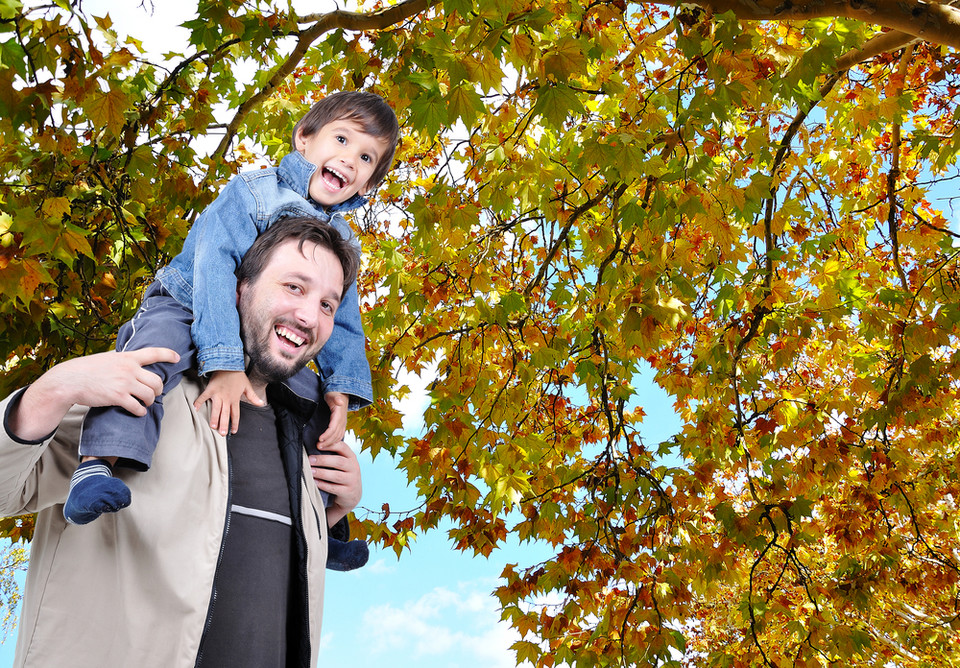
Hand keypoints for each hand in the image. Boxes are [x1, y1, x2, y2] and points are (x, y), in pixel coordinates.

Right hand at [9, 347, 179, 440]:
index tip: (177, 357)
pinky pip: (138, 407)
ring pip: (150, 394)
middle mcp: (129, 369)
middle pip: (157, 380)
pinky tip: (138, 412)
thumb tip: (132, 363)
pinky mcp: (118, 397)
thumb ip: (121, 361)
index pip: (153, 353)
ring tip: (145, 404)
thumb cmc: (85, 370)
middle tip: (154, 394)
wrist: (69, 380)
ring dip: (150, 401)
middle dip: (158, 389)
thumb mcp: (106, 358)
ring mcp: (124, 383)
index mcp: (127, 357)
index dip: (168, 354)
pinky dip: (141, 411)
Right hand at [193, 370, 262, 435]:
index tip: (234, 431)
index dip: (235, 423)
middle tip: (222, 433)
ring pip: (216, 409)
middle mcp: (226, 399)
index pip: (235, 414)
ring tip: (213, 426)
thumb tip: (262, 404)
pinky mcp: (210, 389)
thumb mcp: (247, 386)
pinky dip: (198, 402)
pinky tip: (195, 409)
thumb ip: (253, 397)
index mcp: (235, 399)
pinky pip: (203, 397)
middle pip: (225, 414)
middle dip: (224, 424)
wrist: (228, 364)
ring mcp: (217, 395)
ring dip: (214, 418)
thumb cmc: (238, 375)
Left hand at [309, 439, 361, 526]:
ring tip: (310, 471)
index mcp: (352, 458)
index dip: (330, 445)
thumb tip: (316, 446)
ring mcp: (352, 481)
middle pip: (338, 461)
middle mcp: (354, 468)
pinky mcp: (348, 492)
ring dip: (322, 473)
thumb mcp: (344, 464)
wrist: (353, 495)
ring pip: (336, 476)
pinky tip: (315, 482)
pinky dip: (323, 485)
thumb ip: (335, 455)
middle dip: (323, 460)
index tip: (317, 445)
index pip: (343, 447)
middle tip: (310, 460)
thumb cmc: (343, 475)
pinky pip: (334, 488)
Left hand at [316, 391, 347, 448]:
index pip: (333, 428)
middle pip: (336, 435)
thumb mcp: (333, 394)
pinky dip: (335, 441)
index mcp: (339, 415)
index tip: (320, 439)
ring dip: (330, 443)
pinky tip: (329, 444)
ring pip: (338, 436)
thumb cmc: (334, 394)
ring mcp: (343, 423)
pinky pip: (340, 435)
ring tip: (322, 447)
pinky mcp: (342, 425)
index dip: (327, 435)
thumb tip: (339, 401)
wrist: (341, 393)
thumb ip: (336, 398)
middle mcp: (342, 420)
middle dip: (327, 442)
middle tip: (318, 447)